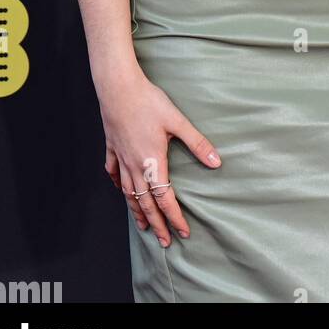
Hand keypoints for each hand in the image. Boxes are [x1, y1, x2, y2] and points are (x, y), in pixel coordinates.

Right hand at [99, 65, 220, 247]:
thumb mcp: (178, 121)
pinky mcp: (112, 147)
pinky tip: (121, 190)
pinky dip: (119, 185)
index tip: (182, 232)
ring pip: (128, 192)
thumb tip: (217, 162)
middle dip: (156, 224)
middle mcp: (134, 165)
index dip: (174, 217)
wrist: (118, 87)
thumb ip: (197, 142)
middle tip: (165, 241)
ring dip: (137, 211)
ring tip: (143, 226)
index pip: (164, 198)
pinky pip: (114, 173)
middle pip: (145, 203)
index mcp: (153, 161)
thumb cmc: (149, 102)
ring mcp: (121, 157)